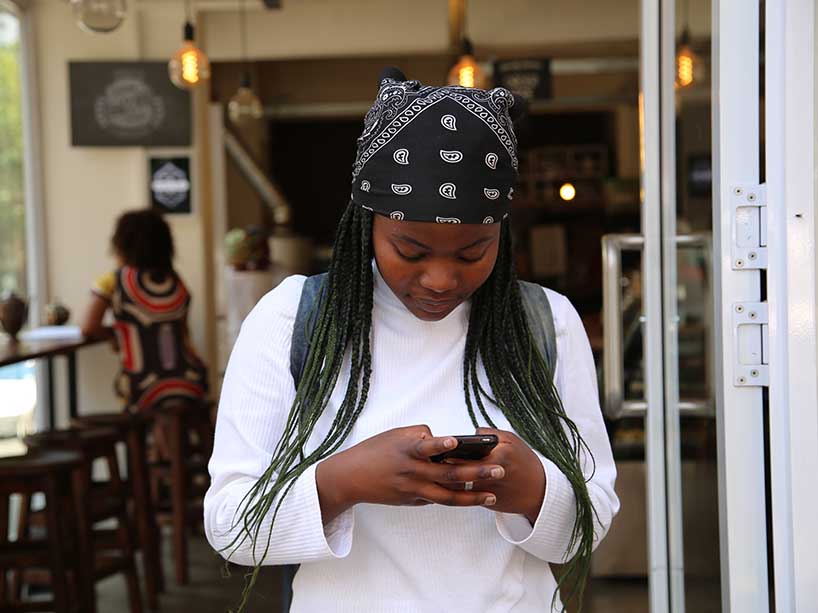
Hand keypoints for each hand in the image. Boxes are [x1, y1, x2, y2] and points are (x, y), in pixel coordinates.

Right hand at [315, 425, 504, 523]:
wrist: (351, 478)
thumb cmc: (375, 451)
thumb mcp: (396, 435)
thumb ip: (421, 434)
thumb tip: (443, 440)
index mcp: (407, 451)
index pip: (426, 447)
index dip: (441, 445)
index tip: (456, 442)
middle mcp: (412, 472)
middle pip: (448, 475)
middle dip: (476, 474)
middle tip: (499, 470)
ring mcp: (413, 490)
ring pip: (447, 497)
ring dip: (472, 497)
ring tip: (492, 495)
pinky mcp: (412, 500)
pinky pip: (437, 500)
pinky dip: (455, 499)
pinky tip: (474, 498)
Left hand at [441, 427, 545, 523]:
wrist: (539, 491)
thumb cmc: (524, 462)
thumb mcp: (512, 441)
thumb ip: (491, 434)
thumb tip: (471, 433)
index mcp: (498, 454)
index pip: (467, 451)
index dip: (448, 449)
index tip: (435, 446)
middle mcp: (492, 473)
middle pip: (459, 468)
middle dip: (442, 464)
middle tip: (428, 459)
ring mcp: (488, 490)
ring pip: (459, 485)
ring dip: (445, 479)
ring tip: (433, 471)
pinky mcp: (486, 503)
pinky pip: (465, 496)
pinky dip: (454, 491)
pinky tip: (444, 484)